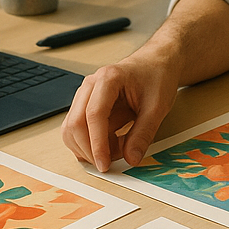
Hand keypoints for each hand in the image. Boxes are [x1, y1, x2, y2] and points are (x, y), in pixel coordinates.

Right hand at [61, 48, 179, 172]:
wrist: (156, 63)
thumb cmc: (156, 77)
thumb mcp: (158, 106)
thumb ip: (143, 133)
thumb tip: (131, 159)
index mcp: (109, 79)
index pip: (94, 115)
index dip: (97, 143)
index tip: (105, 164)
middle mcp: (91, 85)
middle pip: (75, 123)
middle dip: (89, 150)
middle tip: (110, 164)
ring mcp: (85, 95)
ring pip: (71, 129)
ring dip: (87, 148)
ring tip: (115, 151)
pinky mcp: (86, 105)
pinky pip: (77, 129)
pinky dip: (89, 143)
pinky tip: (111, 145)